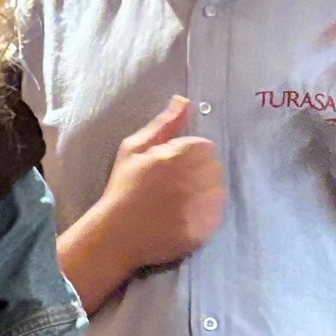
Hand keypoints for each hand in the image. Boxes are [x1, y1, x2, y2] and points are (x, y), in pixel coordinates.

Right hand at [94, 94, 224, 274]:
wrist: (117, 234)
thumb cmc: (123, 188)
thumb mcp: (134, 148)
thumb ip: (164, 124)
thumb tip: (184, 101)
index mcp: (182, 154)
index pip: (205, 147)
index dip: (189, 156)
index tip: (173, 168)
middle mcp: (196, 177)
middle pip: (214, 168)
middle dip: (199, 173)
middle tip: (175, 187)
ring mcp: (202, 205)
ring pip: (218, 191)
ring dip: (204, 194)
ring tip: (179, 203)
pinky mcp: (204, 229)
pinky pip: (216, 215)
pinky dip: (204, 216)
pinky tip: (184, 218)